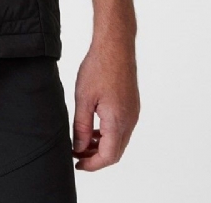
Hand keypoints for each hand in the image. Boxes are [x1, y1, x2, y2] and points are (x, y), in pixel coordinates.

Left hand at [71, 37, 139, 170]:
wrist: (116, 46)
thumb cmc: (99, 67)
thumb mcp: (84, 98)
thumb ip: (82, 126)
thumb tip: (79, 148)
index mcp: (118, 122)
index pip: (108, 157)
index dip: (92, 164)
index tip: (77, 163)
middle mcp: (130, 121)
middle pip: (115, 152)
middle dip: (96, 158)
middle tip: (77, 154)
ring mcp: (133, 113)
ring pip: (119, 141)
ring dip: (102, 146)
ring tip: (83, 141)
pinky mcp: (132, 105)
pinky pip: (122, 128)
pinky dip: (109, 134)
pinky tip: (95, 127)